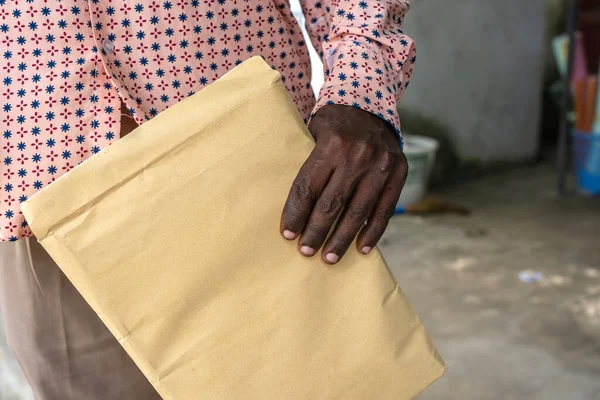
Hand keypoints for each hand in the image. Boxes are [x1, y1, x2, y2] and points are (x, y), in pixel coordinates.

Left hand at [280, 104, 407, 263]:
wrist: (371, 105)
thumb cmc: (334, 124)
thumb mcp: (314, 132)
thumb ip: (307, 165)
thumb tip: (293, 208)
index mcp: (330, 144)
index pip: (308, 188)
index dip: (296, 214)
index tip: (288, 235)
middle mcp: (356, 155)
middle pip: (331, 204)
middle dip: (317, 232)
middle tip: (307, 252)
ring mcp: (380, 165)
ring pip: (358, 212)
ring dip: (342, 239)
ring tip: (329, 258)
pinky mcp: (398, 172)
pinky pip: (385, 209)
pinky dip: (373, 232)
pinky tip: (361, 248)